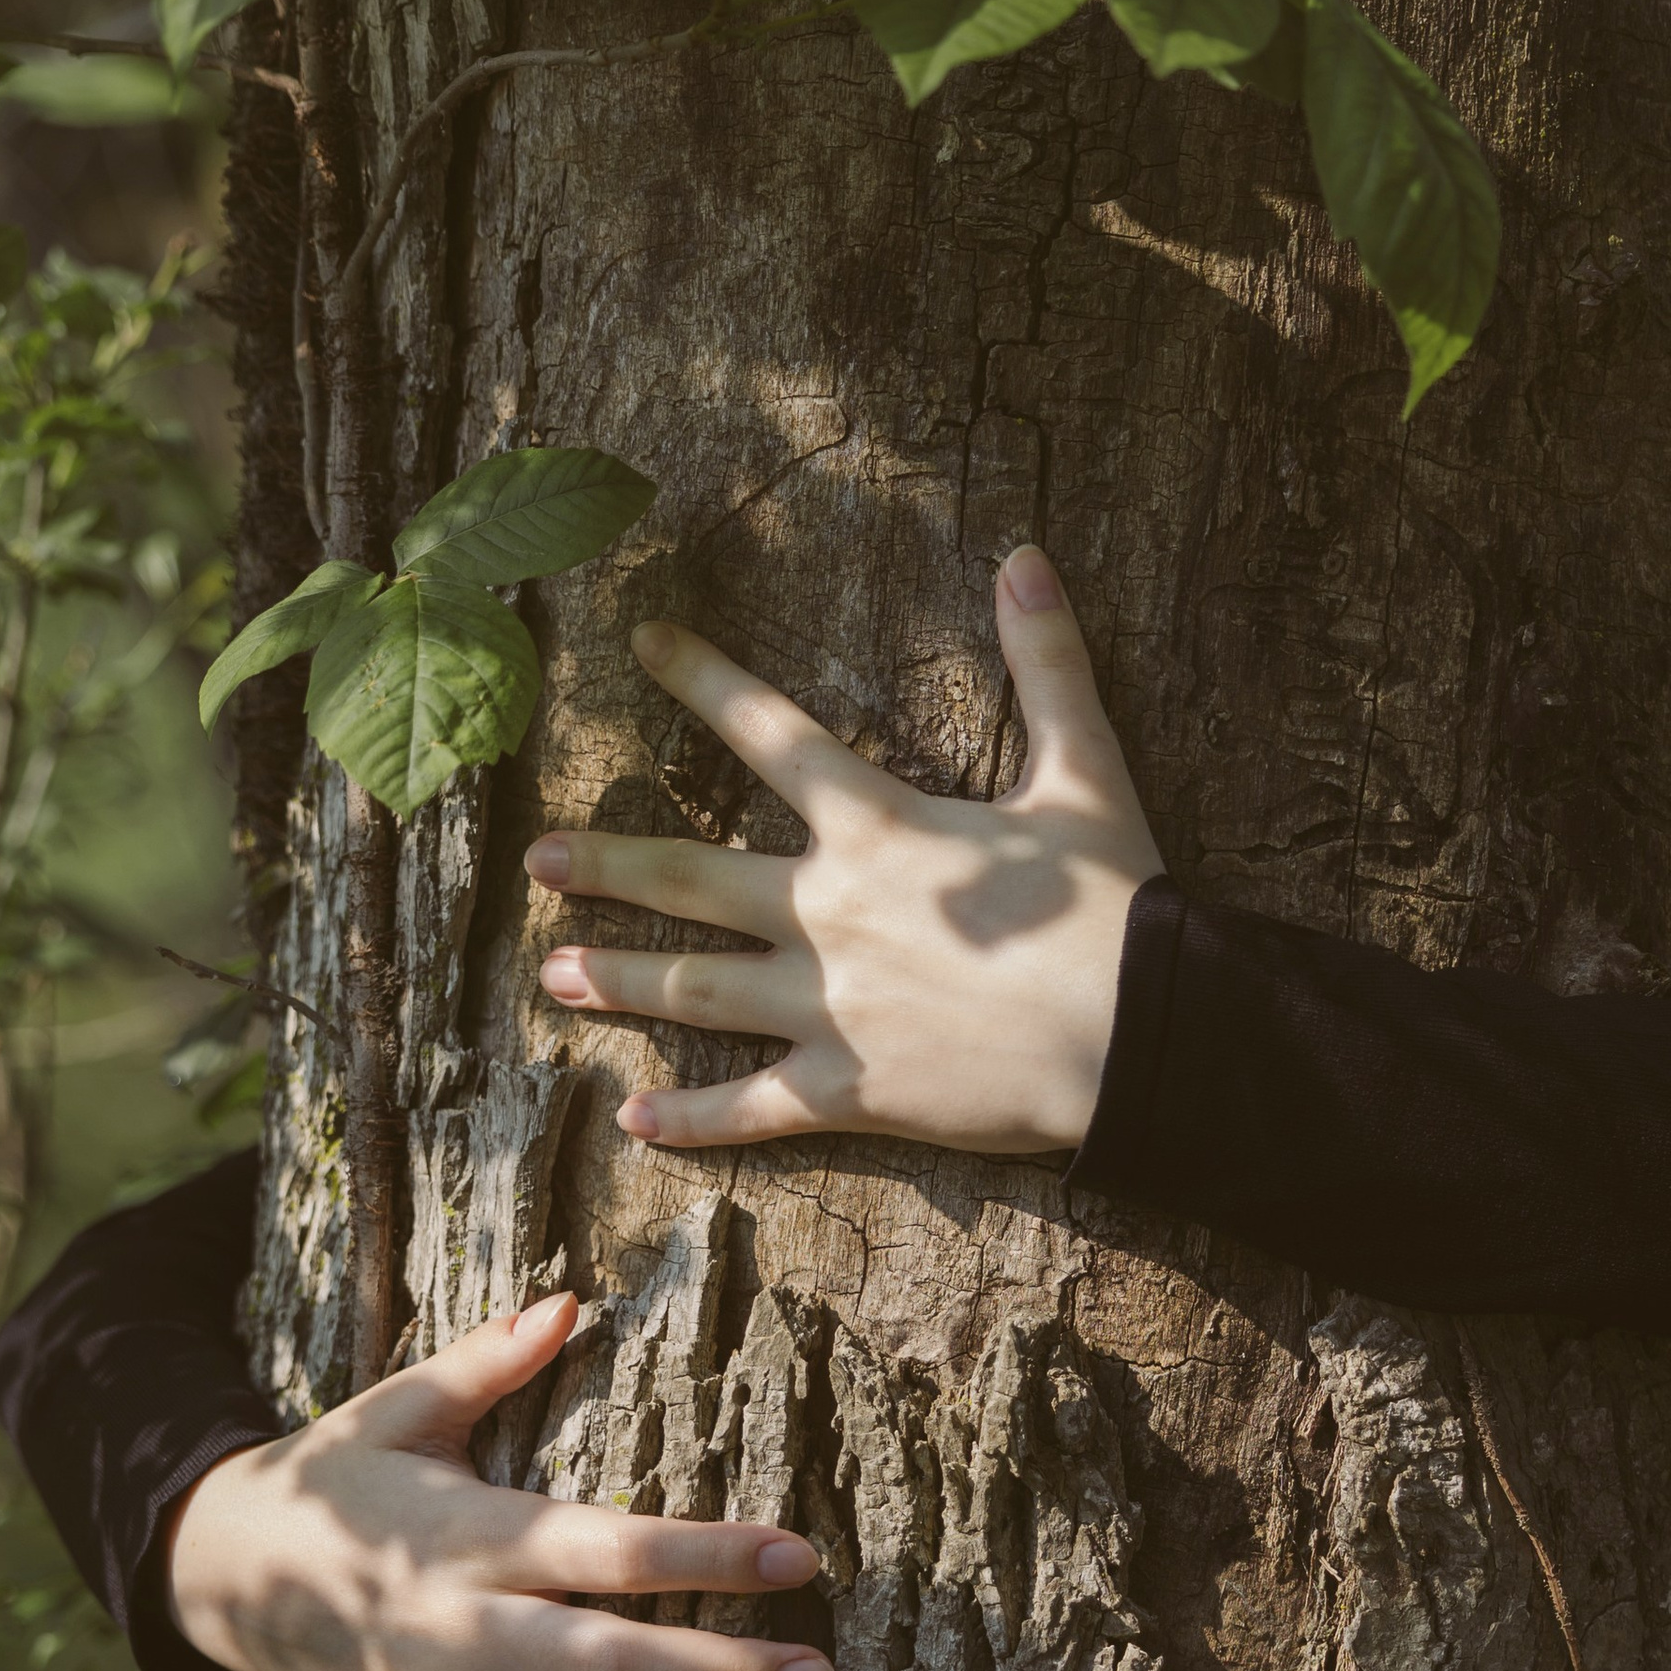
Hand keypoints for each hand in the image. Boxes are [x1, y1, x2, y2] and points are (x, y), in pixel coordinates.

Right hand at [161, 1292, 833, 1670]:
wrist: (220, 1569)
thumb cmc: (337, 1478)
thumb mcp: (398, 1408)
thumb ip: (485, 1362)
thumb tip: (567, 1300)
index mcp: (473, 1531)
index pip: (610, 1547)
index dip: (707, 1555)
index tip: (799, 1559)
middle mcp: (460, 1621)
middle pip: (604, 1656)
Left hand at [526, 543, 1161, 1158]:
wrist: (1135, 1035)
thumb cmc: (1114, 906)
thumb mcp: (1087, 773)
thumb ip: (1049, 664)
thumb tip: (1028, 554)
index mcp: (878, 826)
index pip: (771, 733)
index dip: (704, 679)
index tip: (641, 644)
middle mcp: (828, 910)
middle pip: (692, 877)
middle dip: (609, 865)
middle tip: (535, 859)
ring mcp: (829, 1004)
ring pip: (696, 989)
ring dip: (618, 978)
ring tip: (550, 974)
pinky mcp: (848, 1088)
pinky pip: (752, 1105)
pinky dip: (691, 1116)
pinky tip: (635, 1116)